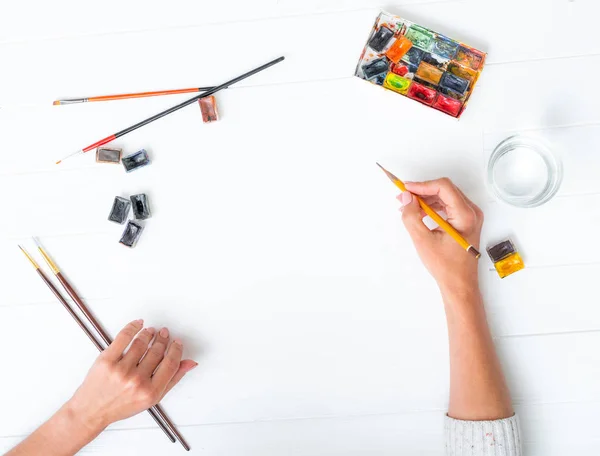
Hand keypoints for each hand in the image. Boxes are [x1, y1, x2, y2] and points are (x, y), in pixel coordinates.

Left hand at [67, 320, 197, 431]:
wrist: (91, 411)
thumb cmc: (120, 406)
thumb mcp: (152, 399)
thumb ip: (173, 380)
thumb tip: (189, 363)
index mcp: (150, 392)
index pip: (171, 363)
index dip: (176, 350)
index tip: (176, 343)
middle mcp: (137, 381)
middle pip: (157, 351)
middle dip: (162, 339)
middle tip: (163, 334)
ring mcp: (121, 370)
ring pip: (141, 342)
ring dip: (148, 333)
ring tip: (150, 332)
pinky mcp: (107, 360)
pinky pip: (123, 337)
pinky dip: (133, 327)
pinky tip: (138, 324)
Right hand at [397, 178, 482, 293]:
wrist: (459, 283)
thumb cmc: (445, 266)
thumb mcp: (423, 240)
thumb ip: (411, 216)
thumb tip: (405, 197)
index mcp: (465, 215)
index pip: (443, 187)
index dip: (422, 185)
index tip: (405, 189)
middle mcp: (472, 212)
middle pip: (445, 190)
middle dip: (422, 191)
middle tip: (404, 197)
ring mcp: (470, 216)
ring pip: (446, 196)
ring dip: (426, 199)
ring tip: (408, 207)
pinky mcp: (466, 221)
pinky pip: (448, 205)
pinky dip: (433, 206)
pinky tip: (419, 213)